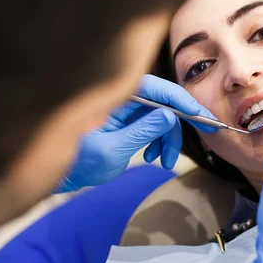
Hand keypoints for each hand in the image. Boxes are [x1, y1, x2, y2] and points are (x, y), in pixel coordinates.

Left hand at [56, 75, 215, 191]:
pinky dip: (160, 142)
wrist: (60, 173)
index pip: (158, 89)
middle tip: (190, 146)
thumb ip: (142, 130)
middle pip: (165, 104)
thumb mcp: (112, 149)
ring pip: (162, 117)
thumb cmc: (77, 161)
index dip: (183, 102)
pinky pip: (154, 126)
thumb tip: (170, 115)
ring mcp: (127, 109)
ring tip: (164, 162)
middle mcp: (124, 98)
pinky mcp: (129, 121)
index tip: (202, 117)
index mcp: (116, 97)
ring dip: (169, 140)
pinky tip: (155, 157)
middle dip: (176, 129)